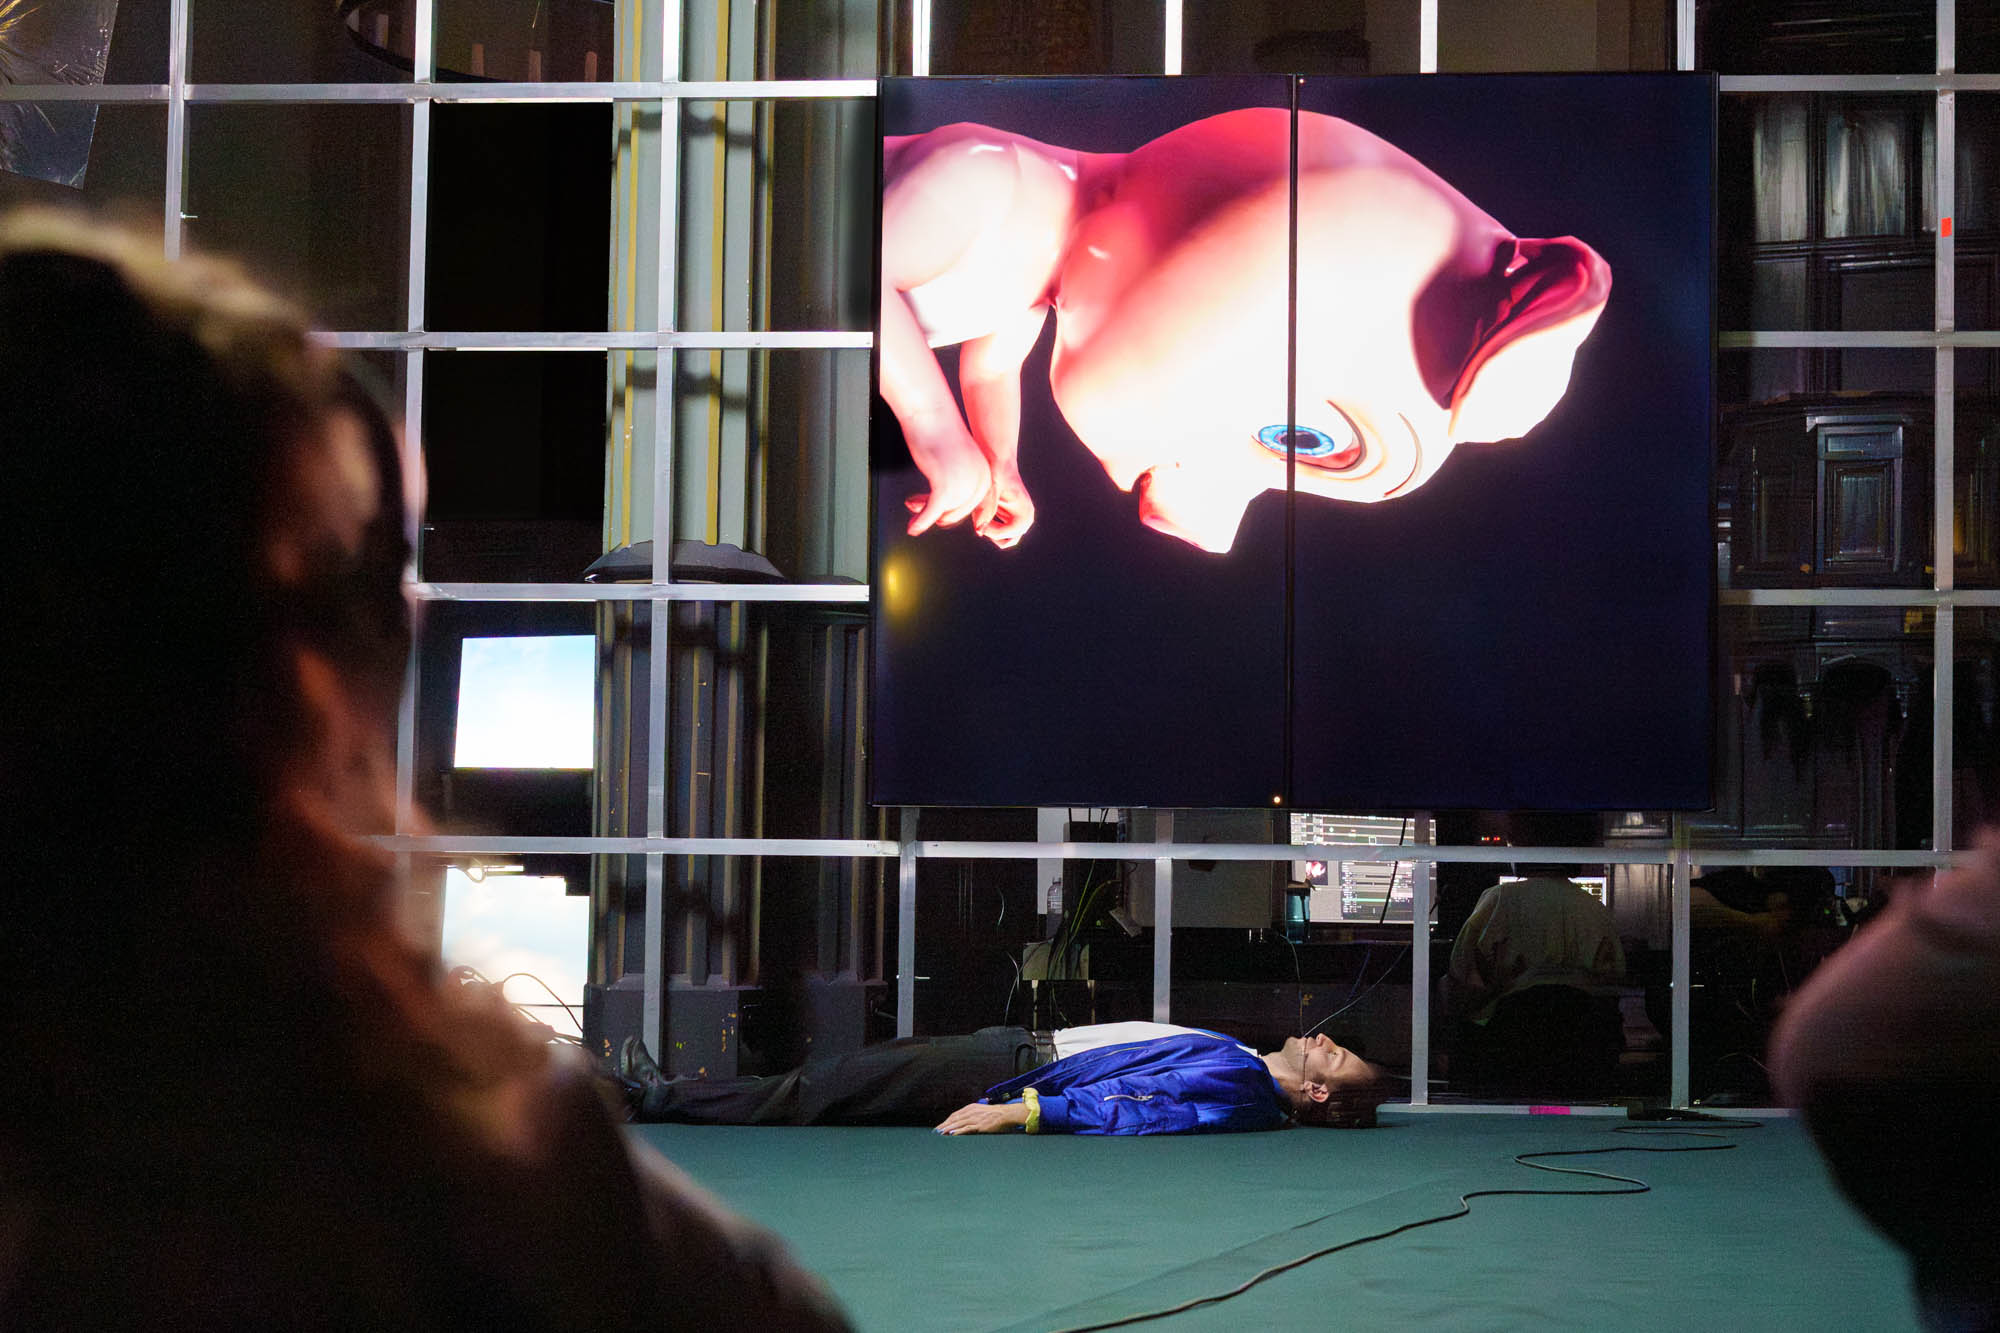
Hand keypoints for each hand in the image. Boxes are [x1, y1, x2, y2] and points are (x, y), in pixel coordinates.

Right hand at [903, 420, 994, 535]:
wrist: (932, 414)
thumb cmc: (939, 434)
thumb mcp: (957, 462)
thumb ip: (959, 482)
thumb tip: (949, 508)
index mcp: (985, 477)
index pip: (970, 507)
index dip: (950, 512)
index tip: (936, 516)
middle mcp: (979, 484)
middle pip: (957, 513)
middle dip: (935, 513)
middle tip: (914, 504)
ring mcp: (963, 487)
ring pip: (943, 514)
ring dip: (925, 514)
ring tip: (911, 504)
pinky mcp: (944, 487)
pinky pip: (932, 512)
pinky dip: (922, 522)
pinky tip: (913, 528)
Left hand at [935, 1101, 1028, 1134]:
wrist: (1006, 1114)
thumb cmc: (996, 1114)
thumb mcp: (982, 1111)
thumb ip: (973, 1115)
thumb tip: (965, 1121)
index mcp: (971, 1108)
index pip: (955, 1115)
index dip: (947, 1121)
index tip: (940, 1126)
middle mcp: (971, 1112)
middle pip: (954, 1119)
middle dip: (944, 1125)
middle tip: (936, 1131)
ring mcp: (975, 1118)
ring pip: (958, 1123)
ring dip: (948, 1128)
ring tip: (941, 1133)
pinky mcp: (980, 1125)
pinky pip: (967, 1128)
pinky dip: (958, 1131)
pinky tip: (952, 1134)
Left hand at [975, 462, 1034, 548]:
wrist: (1001, 462)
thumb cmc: (996, 474)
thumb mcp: (990, 491)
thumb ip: (985, 510)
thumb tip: (979, 530)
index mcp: (1025, 513)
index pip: (1005, 535)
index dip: (989, 530)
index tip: (977, 519)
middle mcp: (1026, 519)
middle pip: (1007, 541)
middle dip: (992, 532)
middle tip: (981, 517)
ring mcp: (1020, 519)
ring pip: (1004, 539)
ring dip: (992, 531)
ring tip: (984, 514)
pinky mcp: (1013, 518)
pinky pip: (1001, 532)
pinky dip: (991, 527)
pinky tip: (986, 512)